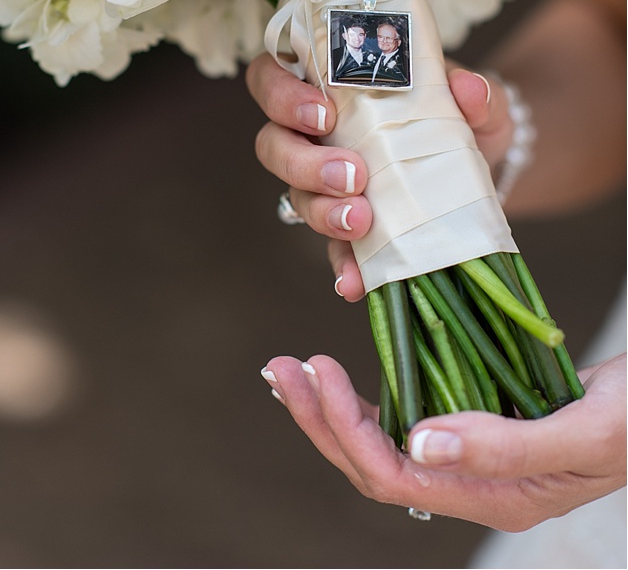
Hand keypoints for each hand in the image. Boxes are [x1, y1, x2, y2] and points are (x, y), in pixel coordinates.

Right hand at [246, 54, 513, 300]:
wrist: (482, 178)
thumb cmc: (460, 121)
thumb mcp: (474, 102)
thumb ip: (474, 92)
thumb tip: (468, 90)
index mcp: (330, 88)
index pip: (273, 78)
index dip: (282, 94)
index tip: (323, 114)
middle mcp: (315, 136)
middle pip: (271, 142)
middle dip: (300, 160)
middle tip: (350, 172)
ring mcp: (324, 186)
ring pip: (295, 195)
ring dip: (321, 210)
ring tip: (360, 219)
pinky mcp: (346, 230)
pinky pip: (332, 250)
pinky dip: (342, 266)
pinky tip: (355, 281)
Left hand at [261, 352, 625, 530]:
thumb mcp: (582, 433)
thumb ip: (506, 447)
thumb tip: (420, 442)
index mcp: (494, 497)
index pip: (395, 474)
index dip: (345, 429)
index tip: (314, 372)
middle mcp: (475, 482)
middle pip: (376, 462)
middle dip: (323, 419)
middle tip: (283, 369)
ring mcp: (474, 456)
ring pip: (386, 442)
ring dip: (336, 410)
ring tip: (297, 371)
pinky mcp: (479, 423)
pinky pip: (410, 417)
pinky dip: (371, 396)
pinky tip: (350, 376)